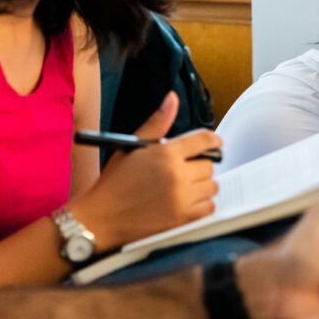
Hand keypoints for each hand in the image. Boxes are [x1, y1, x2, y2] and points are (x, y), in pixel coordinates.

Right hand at [70, 92, 221, 248]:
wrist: (102, 217)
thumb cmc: (115, 182)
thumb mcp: (133, 145)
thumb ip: (158, 122)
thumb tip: (172, 98)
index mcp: (166, 154)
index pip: (204, 140)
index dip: (213, 140)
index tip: (215, 143)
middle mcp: (177, 175)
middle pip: (209, 165)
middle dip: (198, 165)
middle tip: (184, 170)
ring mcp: (182, 199)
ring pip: (211, 186)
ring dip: (201, 185)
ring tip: (183, 187)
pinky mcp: (183, 219)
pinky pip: (209, 207)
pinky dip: (202, 205)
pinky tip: (186, 202)